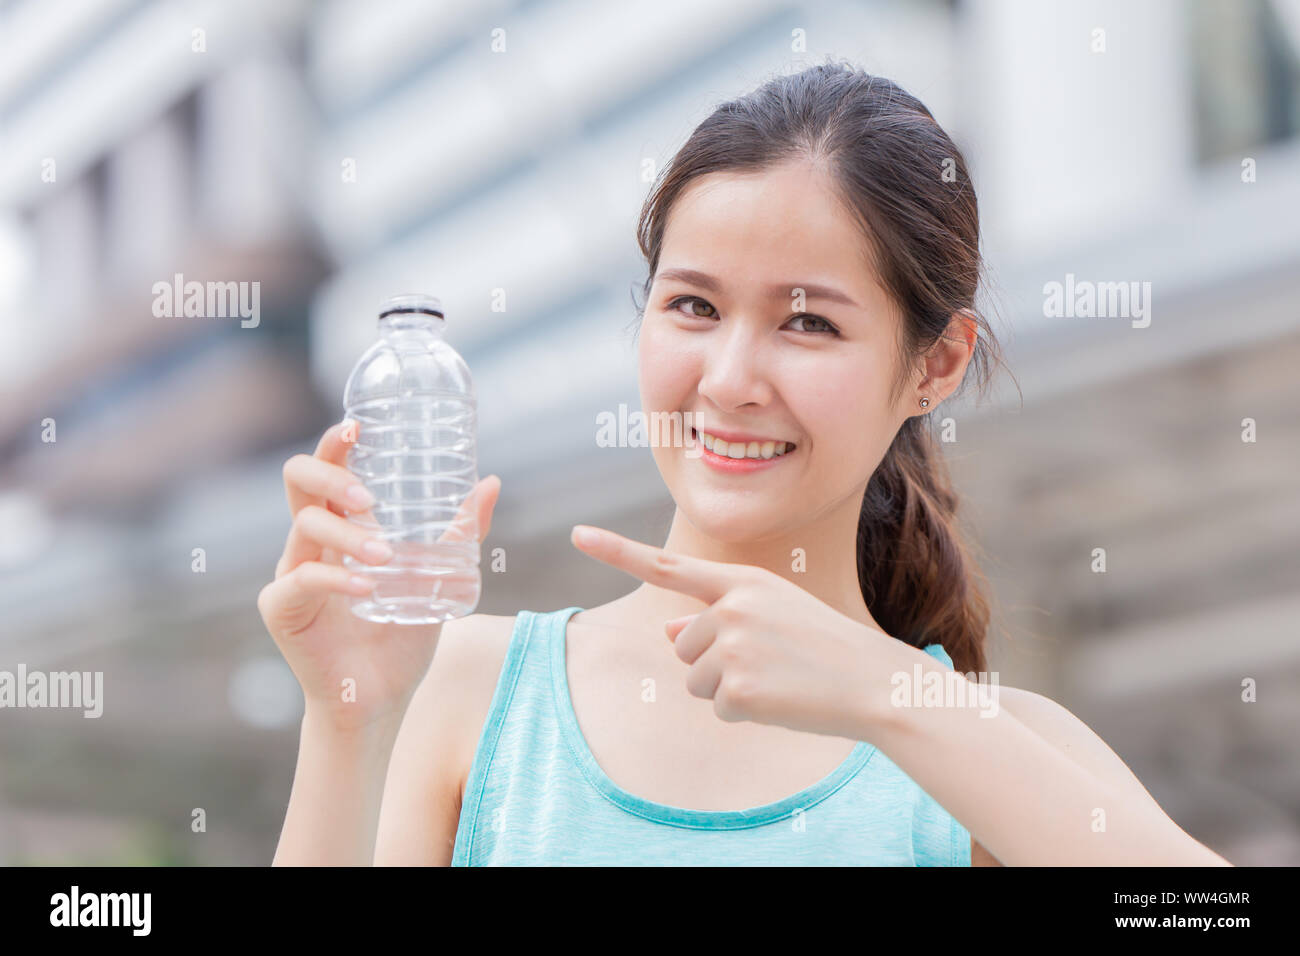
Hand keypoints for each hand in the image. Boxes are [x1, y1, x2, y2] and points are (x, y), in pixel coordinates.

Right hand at [257, 420, 500, 731]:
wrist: (379, 699)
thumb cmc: (401, 635)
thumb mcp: (438, 578)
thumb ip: (459, 534)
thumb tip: (490, 481)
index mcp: (339, 528)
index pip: (326, 471)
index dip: (334, 444)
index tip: (357, 425)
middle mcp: (309, 542)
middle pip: (298, 482)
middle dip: (330, 476)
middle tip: (369, 499)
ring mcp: (290, 573)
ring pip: (303, 527)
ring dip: (348, 536)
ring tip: (385, 556)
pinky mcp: (282, 608)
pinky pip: (301, 579)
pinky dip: (335, 578)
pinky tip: (366, 588)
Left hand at [569, 525, 895, 739]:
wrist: (874, 681)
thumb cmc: (824, 646)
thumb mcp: (772, 614)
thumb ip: (716, 616)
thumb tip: (666, 631)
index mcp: (741, 581)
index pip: (667, 565)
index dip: (617, 550)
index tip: (577, 533)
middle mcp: (730, 607)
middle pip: (682, 647)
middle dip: (714, 662)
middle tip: (770, 662)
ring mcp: (731, 648)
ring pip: (694, 681)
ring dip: (727, 689)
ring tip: (776, 679)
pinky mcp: (735, 690)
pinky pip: (716, 709)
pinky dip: (743, 713)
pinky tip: (779, 701)